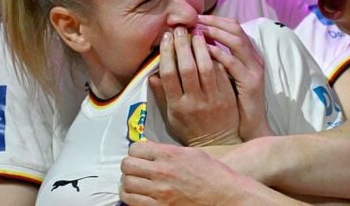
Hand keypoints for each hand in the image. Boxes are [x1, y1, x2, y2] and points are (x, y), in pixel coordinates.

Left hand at [120, 141, 272, 205]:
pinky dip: (131, 196)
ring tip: (136, 181)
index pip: (135, 148)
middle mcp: (162, 172)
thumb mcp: (192, 153)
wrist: (223, 195)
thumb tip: (151, 150)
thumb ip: (169, 151)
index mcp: (170, 154)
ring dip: (129, 181)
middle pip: (127, 165)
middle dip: (130, 165)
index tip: (139, 154)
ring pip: (126, 184)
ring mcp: (159, 191)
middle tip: (136, 167)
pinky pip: (132, 201)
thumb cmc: (212, 174)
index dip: (136, 150)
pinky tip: (138, 193)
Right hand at [152, 26, 241, 146]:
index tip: (166, 37)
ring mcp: (212, 98)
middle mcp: (194, 101)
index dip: (167, 53)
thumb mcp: (171, 116)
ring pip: (206, 68)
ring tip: (196, 33)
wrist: (218, 142)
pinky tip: (212, 45)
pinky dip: (216, 58)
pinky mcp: (228, 96)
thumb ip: (163, 95)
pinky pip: (221, 73)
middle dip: (182, 45)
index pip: (169, 74)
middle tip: (180, 29)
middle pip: (187, 67)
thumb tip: (152, 74)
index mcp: (177, 105)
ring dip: (200, 48)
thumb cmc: (190, 129)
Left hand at [199, 15, 272, 139]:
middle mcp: (253, 57)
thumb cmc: (232, 106)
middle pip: (235, 29)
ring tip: (196, 31)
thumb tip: (192, 47)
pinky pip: (234, 63)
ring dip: (215, 33)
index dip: (213, 20)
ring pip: (236, 41)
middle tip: (192, 20)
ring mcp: (254, 69)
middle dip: (213, 22)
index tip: (193, 18)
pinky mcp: (251, 82)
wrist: (248, 128)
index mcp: (247, 55)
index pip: (232, 27)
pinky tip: (204, 50)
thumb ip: (214, 62)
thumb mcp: (224, 80)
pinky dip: (219, 54)